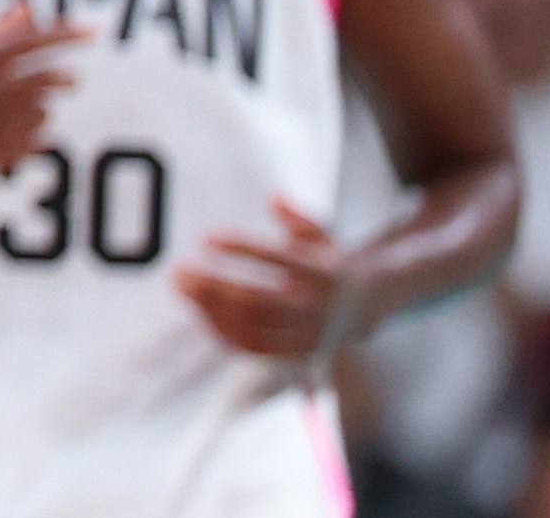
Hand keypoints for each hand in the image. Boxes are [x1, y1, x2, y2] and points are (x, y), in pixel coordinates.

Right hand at [0, 4, 86, 183]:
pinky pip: (29, 145)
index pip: (30, 40)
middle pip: (43, 78)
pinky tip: (23, 139)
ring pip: (40, 114)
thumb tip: (27, 5)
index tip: (92, 31)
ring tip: (30, 113)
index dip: (64, 34)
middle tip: (70, 80)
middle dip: (62, 79)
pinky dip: (33, 140)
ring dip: (42, 112)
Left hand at [176, 198, 366, 358]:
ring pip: (251, 327)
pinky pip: (253, 347)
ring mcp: (304, 332)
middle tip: (180, 269)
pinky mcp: (295, 350)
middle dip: (213, 286)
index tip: (206, 238)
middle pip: (257, 300)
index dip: (241, 248)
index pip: (279, 259)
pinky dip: (222, 331)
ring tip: (182, 287)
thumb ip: (298, 218)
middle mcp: (314, 305)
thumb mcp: (323, 234)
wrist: (370, 306)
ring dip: (209, 309)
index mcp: (322, 271)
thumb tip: (275, 199)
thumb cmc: (331, 262)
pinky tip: (199, 311)